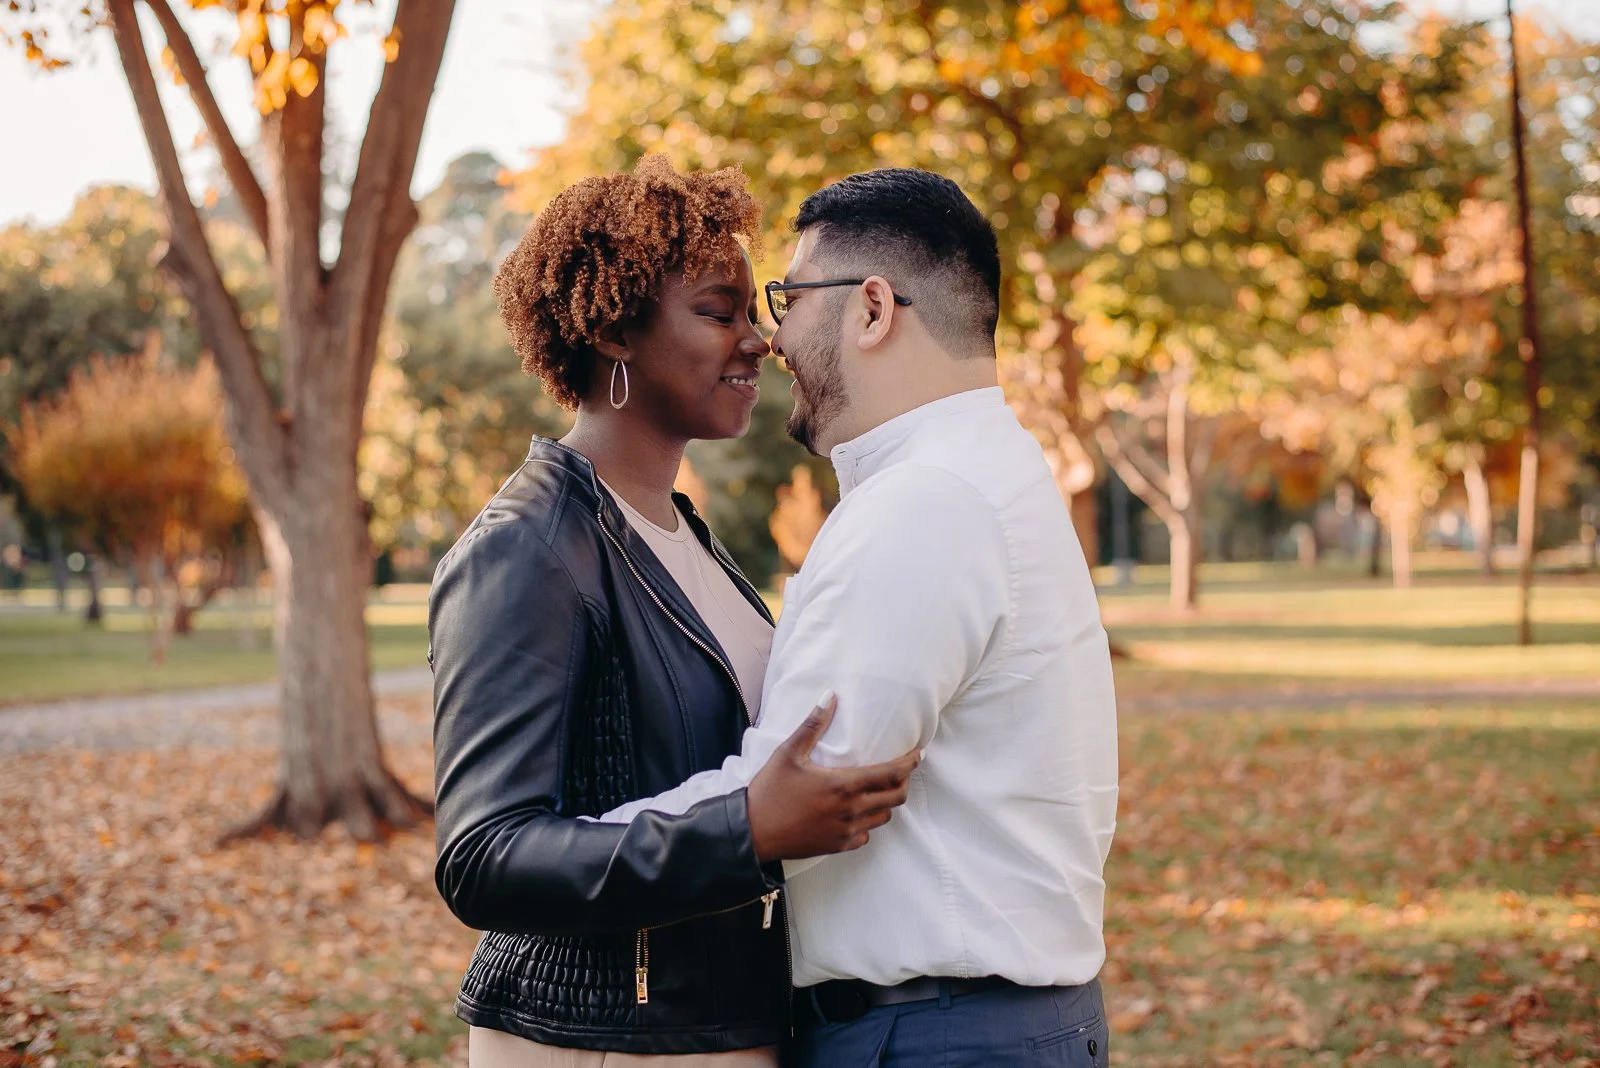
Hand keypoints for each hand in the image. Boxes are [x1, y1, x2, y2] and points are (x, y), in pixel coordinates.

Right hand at [746, 693, 921, 862]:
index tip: (919, 753)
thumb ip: (813, 725)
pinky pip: (866, 835)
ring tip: (878, 789)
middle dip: (903, 782)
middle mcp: (852, 810)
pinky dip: (868, 822)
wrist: (752, 833)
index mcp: (844, 784)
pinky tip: (857, 812)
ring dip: (886, 802)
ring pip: (884, 817)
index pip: (892, 773)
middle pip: (896, 797)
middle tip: (899, 770)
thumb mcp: (789, 753)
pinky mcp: (838, 846)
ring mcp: (846, 831)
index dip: (910, 762)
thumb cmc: (769, 790)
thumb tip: (830, 695)